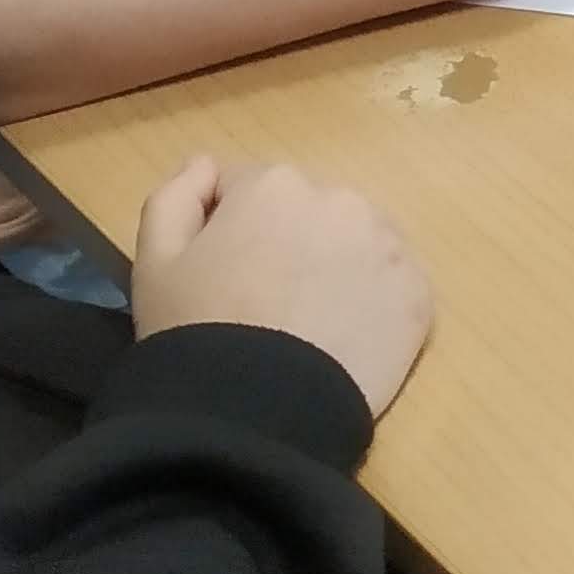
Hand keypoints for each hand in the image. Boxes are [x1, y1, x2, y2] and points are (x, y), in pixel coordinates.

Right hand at [133, 156, 435, 416]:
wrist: (256, 408)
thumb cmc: (195, 330)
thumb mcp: (153, 260)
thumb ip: (174, 196)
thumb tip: (206, 165)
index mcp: (275, 185)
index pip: (248, 190)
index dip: (228, 231)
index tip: (220, 275)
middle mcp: (342, 200)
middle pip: (309, 213)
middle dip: (288, 243)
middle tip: (263, 302)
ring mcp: (390, 247)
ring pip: (357, 244)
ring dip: (335, 266)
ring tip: (304, 322)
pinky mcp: (420, 294)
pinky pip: (392, 285)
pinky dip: (372, 303)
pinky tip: (341, 338)